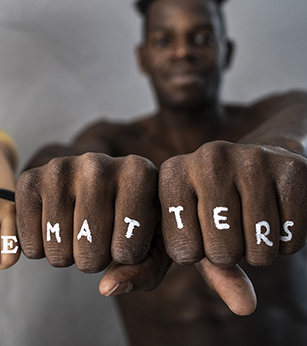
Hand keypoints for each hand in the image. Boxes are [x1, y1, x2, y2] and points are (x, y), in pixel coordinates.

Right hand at [16, 152, 170, 295]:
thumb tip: (107, 287)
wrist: (96, 182)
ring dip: (67, 255)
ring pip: (58, 253)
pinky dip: (40, 249)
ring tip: (76, 228)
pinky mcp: (29, 179)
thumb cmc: (129, 216)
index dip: (128, 256)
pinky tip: (53, 226)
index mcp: (138, 172)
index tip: (129, 232)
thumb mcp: (152, 245)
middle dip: (95, 259)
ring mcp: (60, 168)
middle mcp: (97, 163)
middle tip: (98, 234)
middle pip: (91, 255)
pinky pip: (30, 246)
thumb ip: (144, 272)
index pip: (128, 252)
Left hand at [159, 140, 306, 314]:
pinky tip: (274, 214)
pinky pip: (291, 239)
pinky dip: (285, 241)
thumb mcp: (192, 232)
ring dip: (258, 250)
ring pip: (260, 249)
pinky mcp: (292, 167)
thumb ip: (203, 272)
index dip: (195, 253)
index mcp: (172, 173)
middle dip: (229, 254)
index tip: (199, 230)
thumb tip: (243, 307)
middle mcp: (207, 157)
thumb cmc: (211, 207)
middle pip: (222, 251)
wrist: (256, 164)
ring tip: (250, 221)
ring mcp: (251, 158)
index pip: (181, 250)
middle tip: (229, 228)